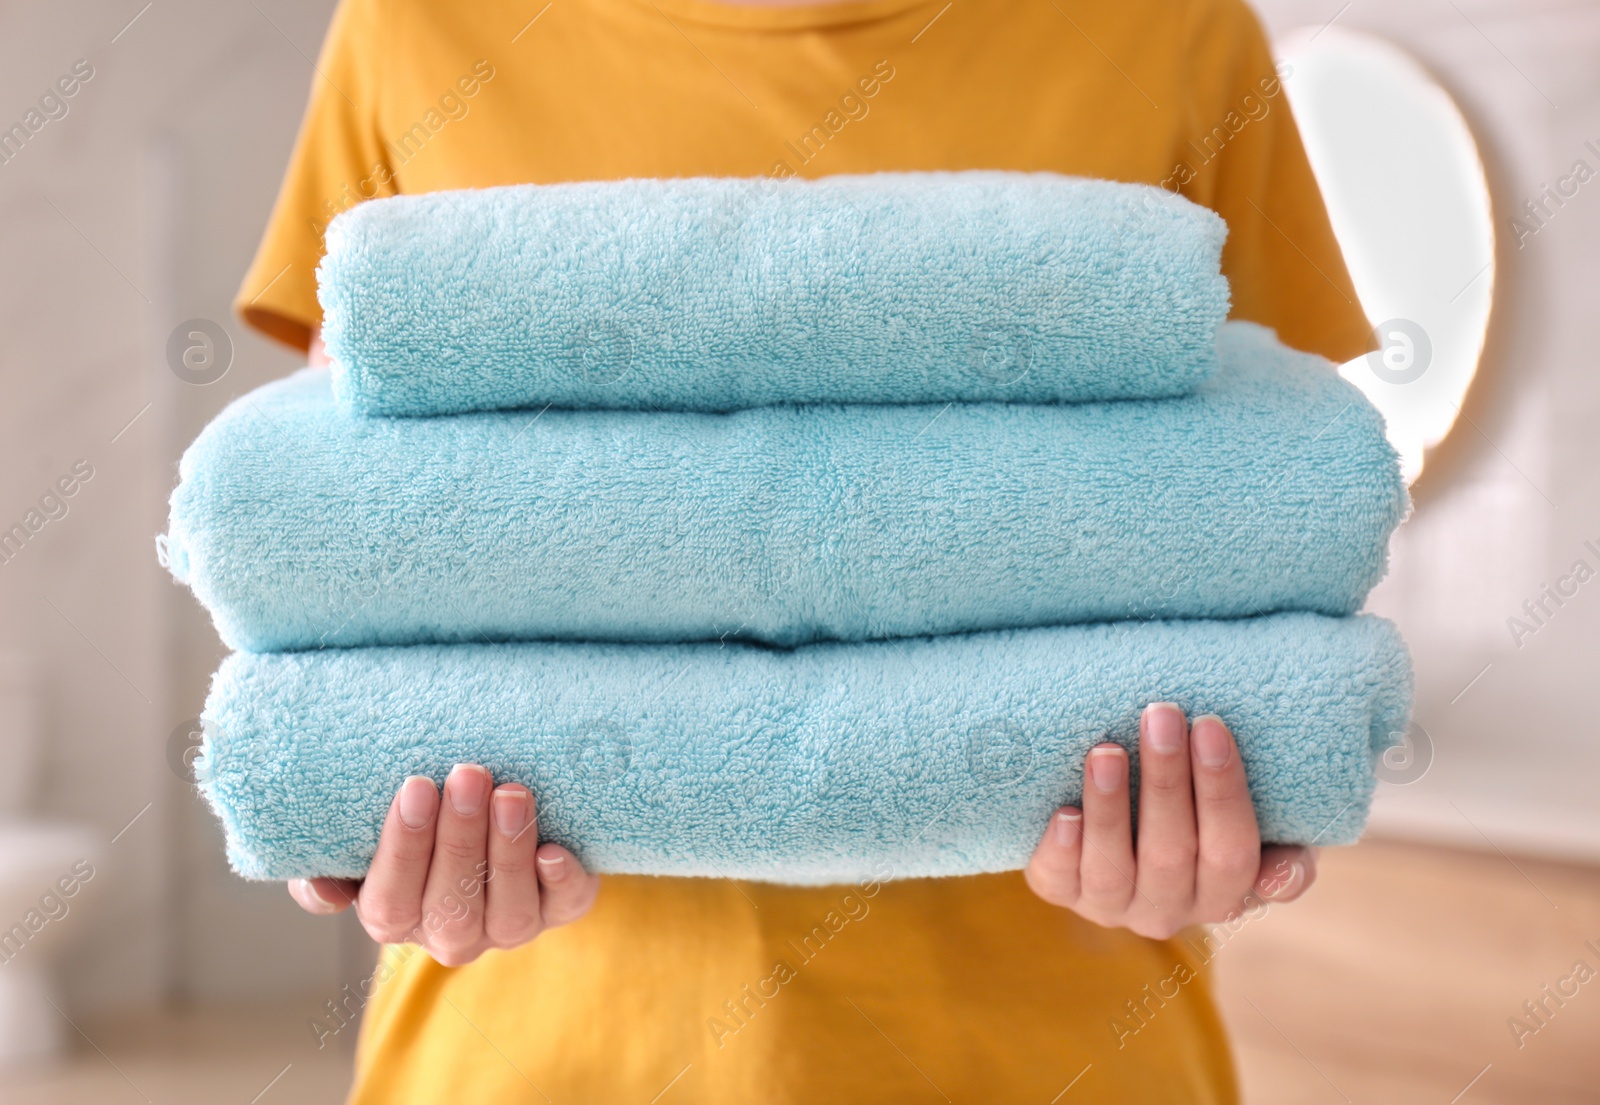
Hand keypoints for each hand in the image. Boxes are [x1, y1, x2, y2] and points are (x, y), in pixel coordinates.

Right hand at [287, 764, 599, 964]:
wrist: (483, 809)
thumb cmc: (414, 821)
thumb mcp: (360, 841)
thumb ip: (332, 864)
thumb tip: (323, 890)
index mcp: (395, 917)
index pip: (391, 901)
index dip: (404, 848)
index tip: (417, 787)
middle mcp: (451, 933)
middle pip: (452, 907)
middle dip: (460, 839)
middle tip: (468, 776)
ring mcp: (507, 926)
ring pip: (508, 912)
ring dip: (509, 851)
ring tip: (511, 793)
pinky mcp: (559, 906)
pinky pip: (564, 906)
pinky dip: (562, 881)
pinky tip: (556, 849)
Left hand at [1024, 705, 1315, 938]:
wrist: (1128, 827)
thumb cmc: (1204, 814)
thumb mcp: (1258, 830)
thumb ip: (1283, 848)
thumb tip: (1279, 876)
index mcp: (1225, 891)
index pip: (1232, 850)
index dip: (1222, 790)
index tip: (1209, 726)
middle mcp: (1170, 908)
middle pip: (1171, 852)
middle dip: (1166, 780)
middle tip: (1160, 716)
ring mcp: (1113, 905)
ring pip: (1113, 868)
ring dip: (1111, 808)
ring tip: (1106, 751)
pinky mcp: (1064, 892)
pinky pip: (1060, 881)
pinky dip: (1061, 849)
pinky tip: (1064, 812)